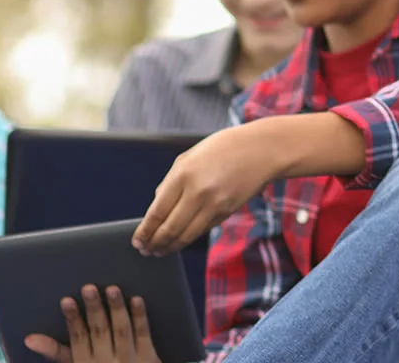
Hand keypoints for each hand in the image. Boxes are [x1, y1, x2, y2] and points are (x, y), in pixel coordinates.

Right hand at [25, 285, 160, 362]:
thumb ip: (56, 352)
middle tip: (89, 287)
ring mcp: (129, 359)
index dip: (73, 320)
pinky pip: (143, 334)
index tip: (67, 300)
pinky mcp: (149, 358)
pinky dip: (140, 317)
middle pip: (99, 332)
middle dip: (94, 310)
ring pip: (121, 331)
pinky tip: (136, 299)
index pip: (78, 339)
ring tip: (112, 288)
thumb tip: (29, 338)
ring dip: (116, 309)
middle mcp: (105, 361)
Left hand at [133, 113, 364, 256]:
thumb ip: (170, 181)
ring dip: (170, 247)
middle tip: (145, 251)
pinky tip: (179, 241)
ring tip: (159, 251)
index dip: (145, 231)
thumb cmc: (223, 148)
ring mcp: (214, 205)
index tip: (137, 241)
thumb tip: (156, 206)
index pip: (157, 212)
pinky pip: (202, 230)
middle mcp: (197, 192)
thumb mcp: (190, 156)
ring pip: (186, 236)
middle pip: (169, 229)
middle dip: (154, 244)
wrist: (261, 150)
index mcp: (183, 175)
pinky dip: (188, 238)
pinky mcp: (227, 212)